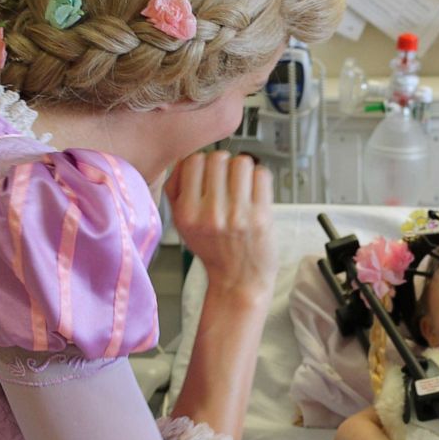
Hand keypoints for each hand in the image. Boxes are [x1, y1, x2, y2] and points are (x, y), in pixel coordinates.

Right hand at [165, 151, 276, 292]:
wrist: (239, 281)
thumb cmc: (213, 251)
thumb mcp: (181, 225)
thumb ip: (176, 190)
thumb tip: (183, 158)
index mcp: (187, 214)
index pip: (192, 161)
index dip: (202, 163)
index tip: (208, 173)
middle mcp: (210, 213)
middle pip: (218, 158)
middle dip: (224, 164)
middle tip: (227, 179)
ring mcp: (238, 214)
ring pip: (242, 162)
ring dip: (243, 169)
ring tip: (242, 184)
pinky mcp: (262, 216)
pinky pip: (262, 175)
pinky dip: (259, 178)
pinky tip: (255, 191)